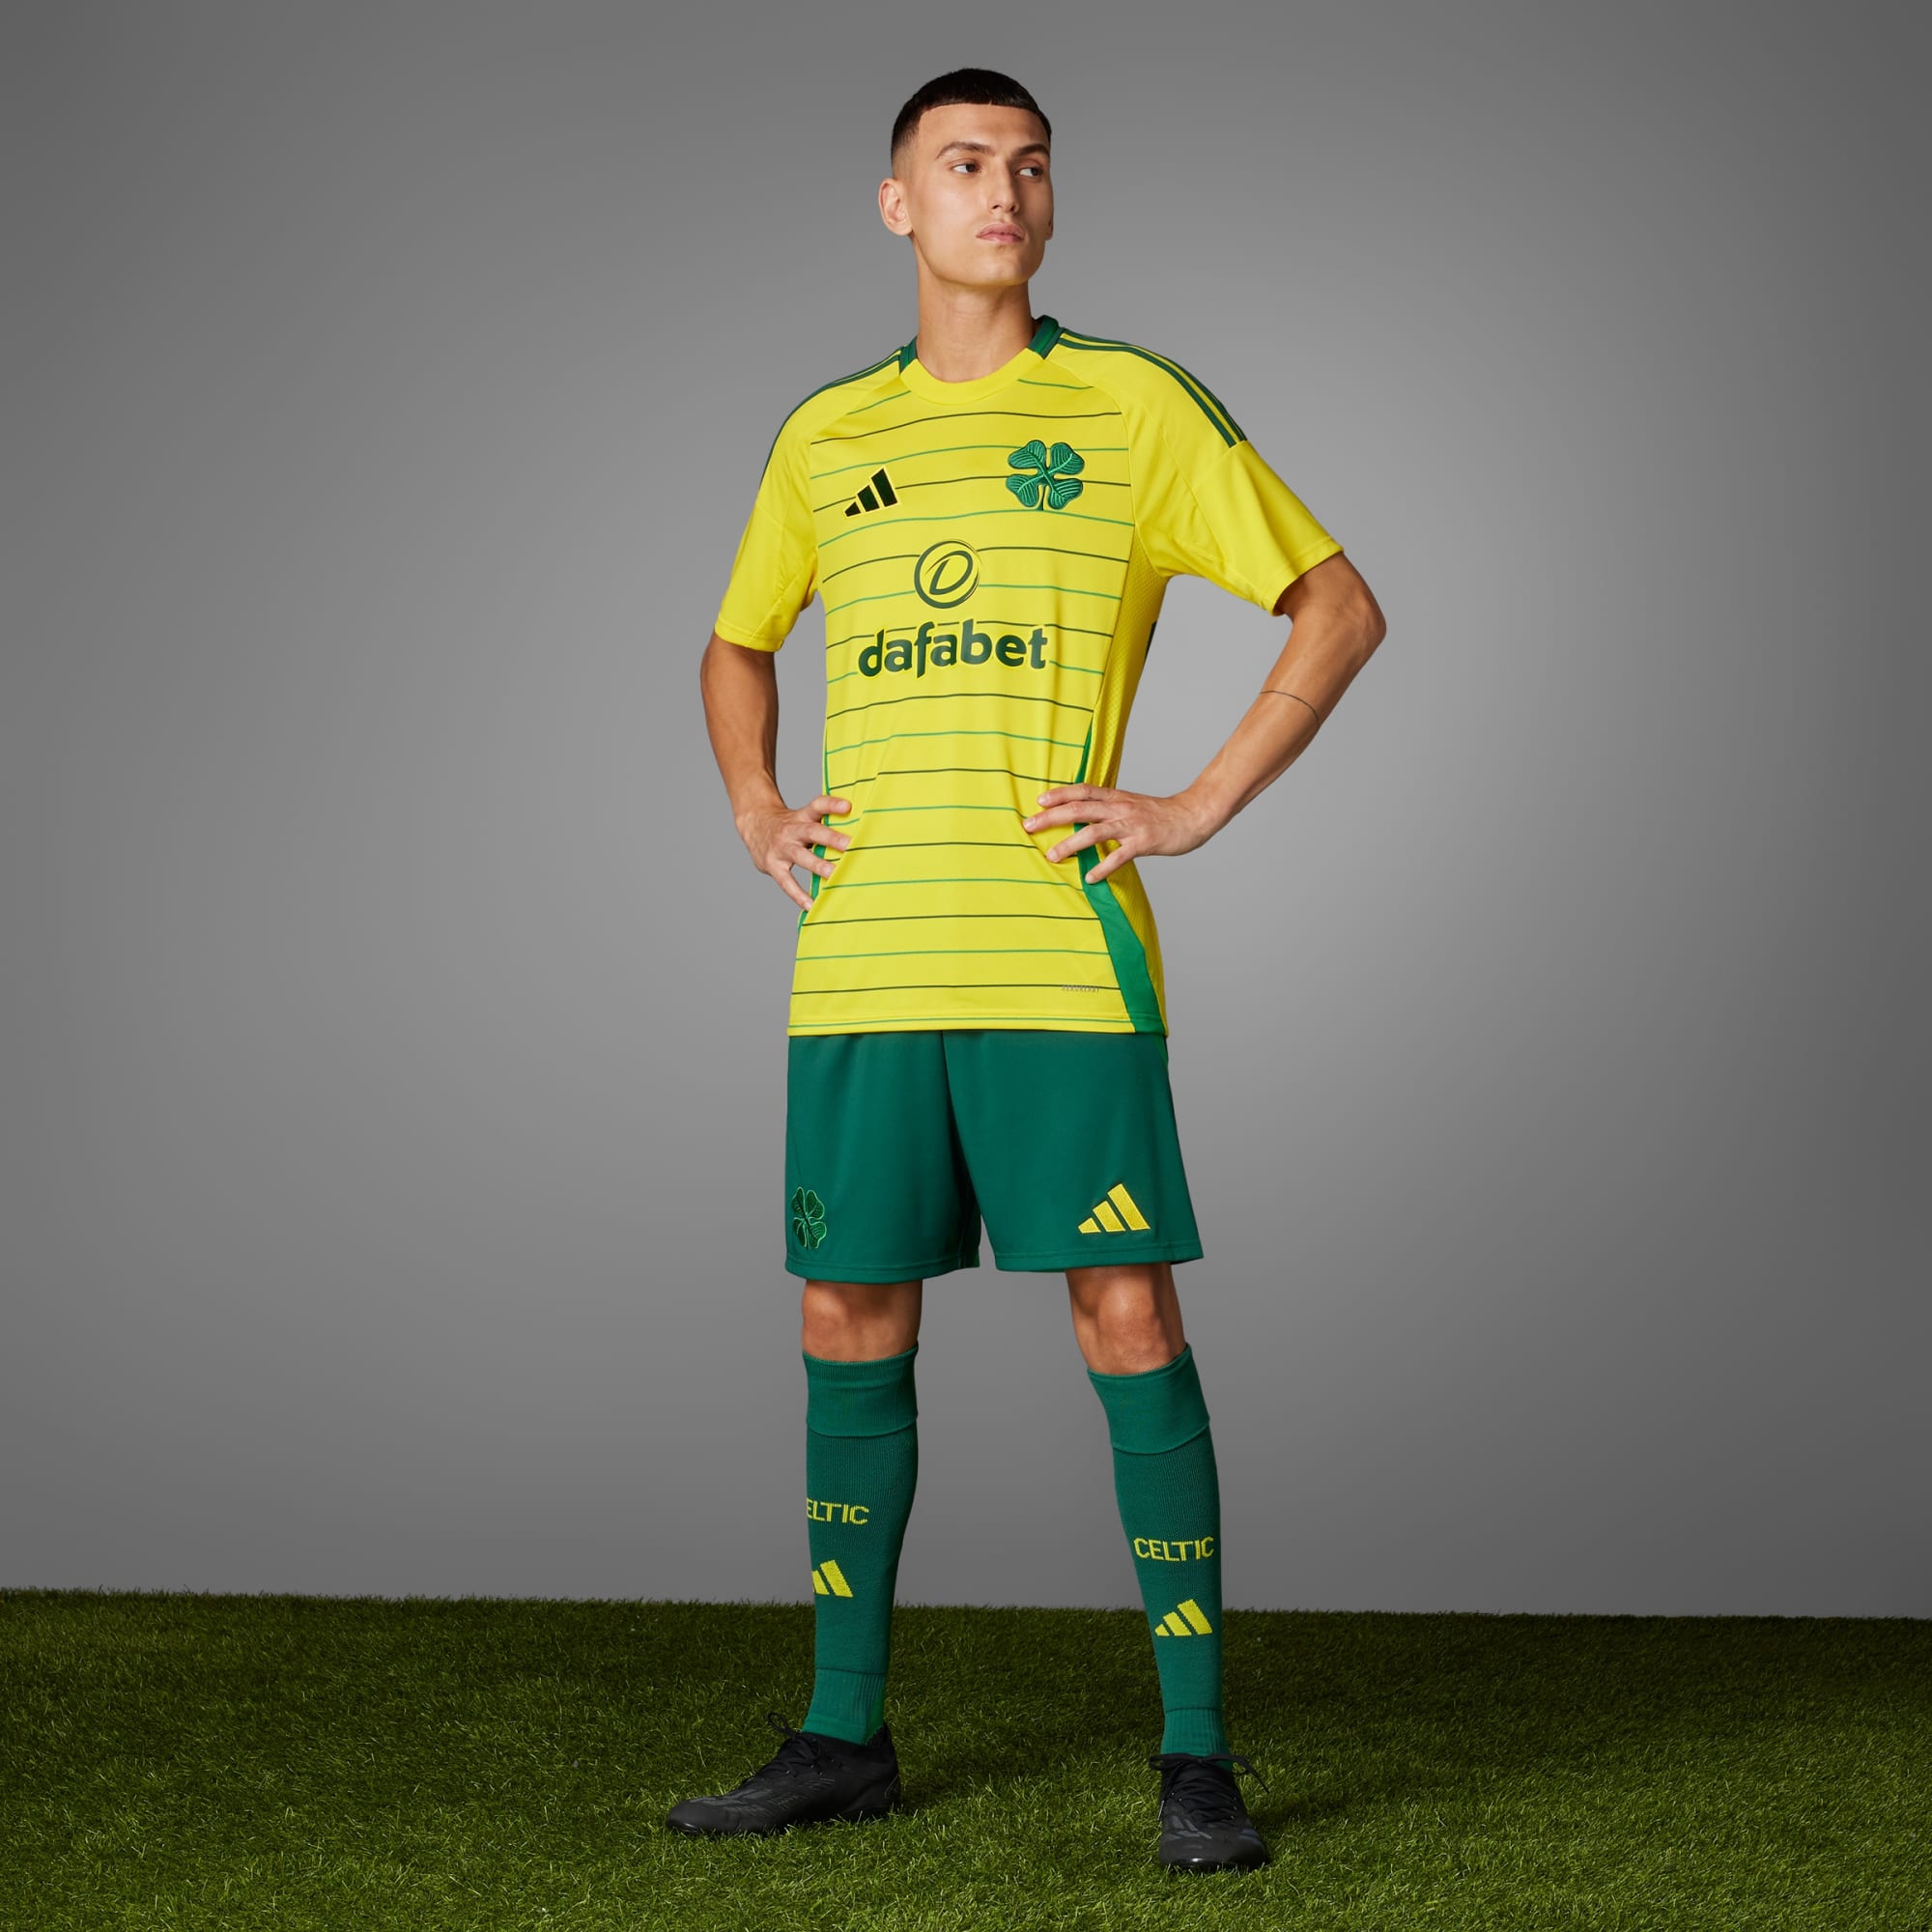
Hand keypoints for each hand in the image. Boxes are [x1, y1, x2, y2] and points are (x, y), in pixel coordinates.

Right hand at [739, 794, 851, 909]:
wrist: (754, 824)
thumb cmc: (788, 824)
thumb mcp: (802, 816)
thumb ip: (824, 823)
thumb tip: (859, 832)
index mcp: (802, 816)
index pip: (817, 806)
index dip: (831, 805)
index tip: (848, 806)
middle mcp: (791, 830)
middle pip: (811, 831)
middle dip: (830, 838)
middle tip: (849, 845)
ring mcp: (781, 848)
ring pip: (800, 855)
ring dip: (817, 865)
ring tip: (833, 874)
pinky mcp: (773, 865)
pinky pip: (786, 882)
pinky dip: (798, 894)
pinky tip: (811, 904)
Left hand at [1022, 784, 1218, 884]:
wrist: (1193, 816)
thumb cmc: (1160, 814)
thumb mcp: (1131, 804)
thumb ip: (1109, 808)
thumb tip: (1084, 816)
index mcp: (1116, 797)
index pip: (1083, 791)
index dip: (1060, 794)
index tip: (1038, 800)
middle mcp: (1120, 808)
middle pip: (1079, 809)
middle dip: (1051, 817)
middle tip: (1028, 826)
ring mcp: (1131, 825)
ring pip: (1094, 832)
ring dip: (1070, 844)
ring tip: (1052, 856)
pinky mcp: (1143, 843)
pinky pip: (1119, 856)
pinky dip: (1103, 868)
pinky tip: (1090, 878)